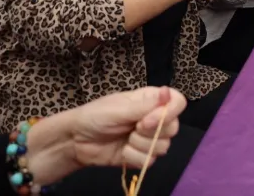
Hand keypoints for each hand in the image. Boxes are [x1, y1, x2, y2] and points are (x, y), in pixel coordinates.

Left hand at [26, 86, 186, 185]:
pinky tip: (123, 151)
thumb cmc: (95, 116)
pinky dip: (135, 157)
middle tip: (132, 129)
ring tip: (125, 139)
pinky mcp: (141, 156)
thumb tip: (168, 92)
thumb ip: (146, 105)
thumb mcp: (120, 108)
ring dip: (141, 145)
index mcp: (151, 100)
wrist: (76, 141)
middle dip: (151, 132)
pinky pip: (150, 161)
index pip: (178, 102)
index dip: (169, 113)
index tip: (147, 120)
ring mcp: (148, 138)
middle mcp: (154, 117)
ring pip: (164, 146)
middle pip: (173, 127)